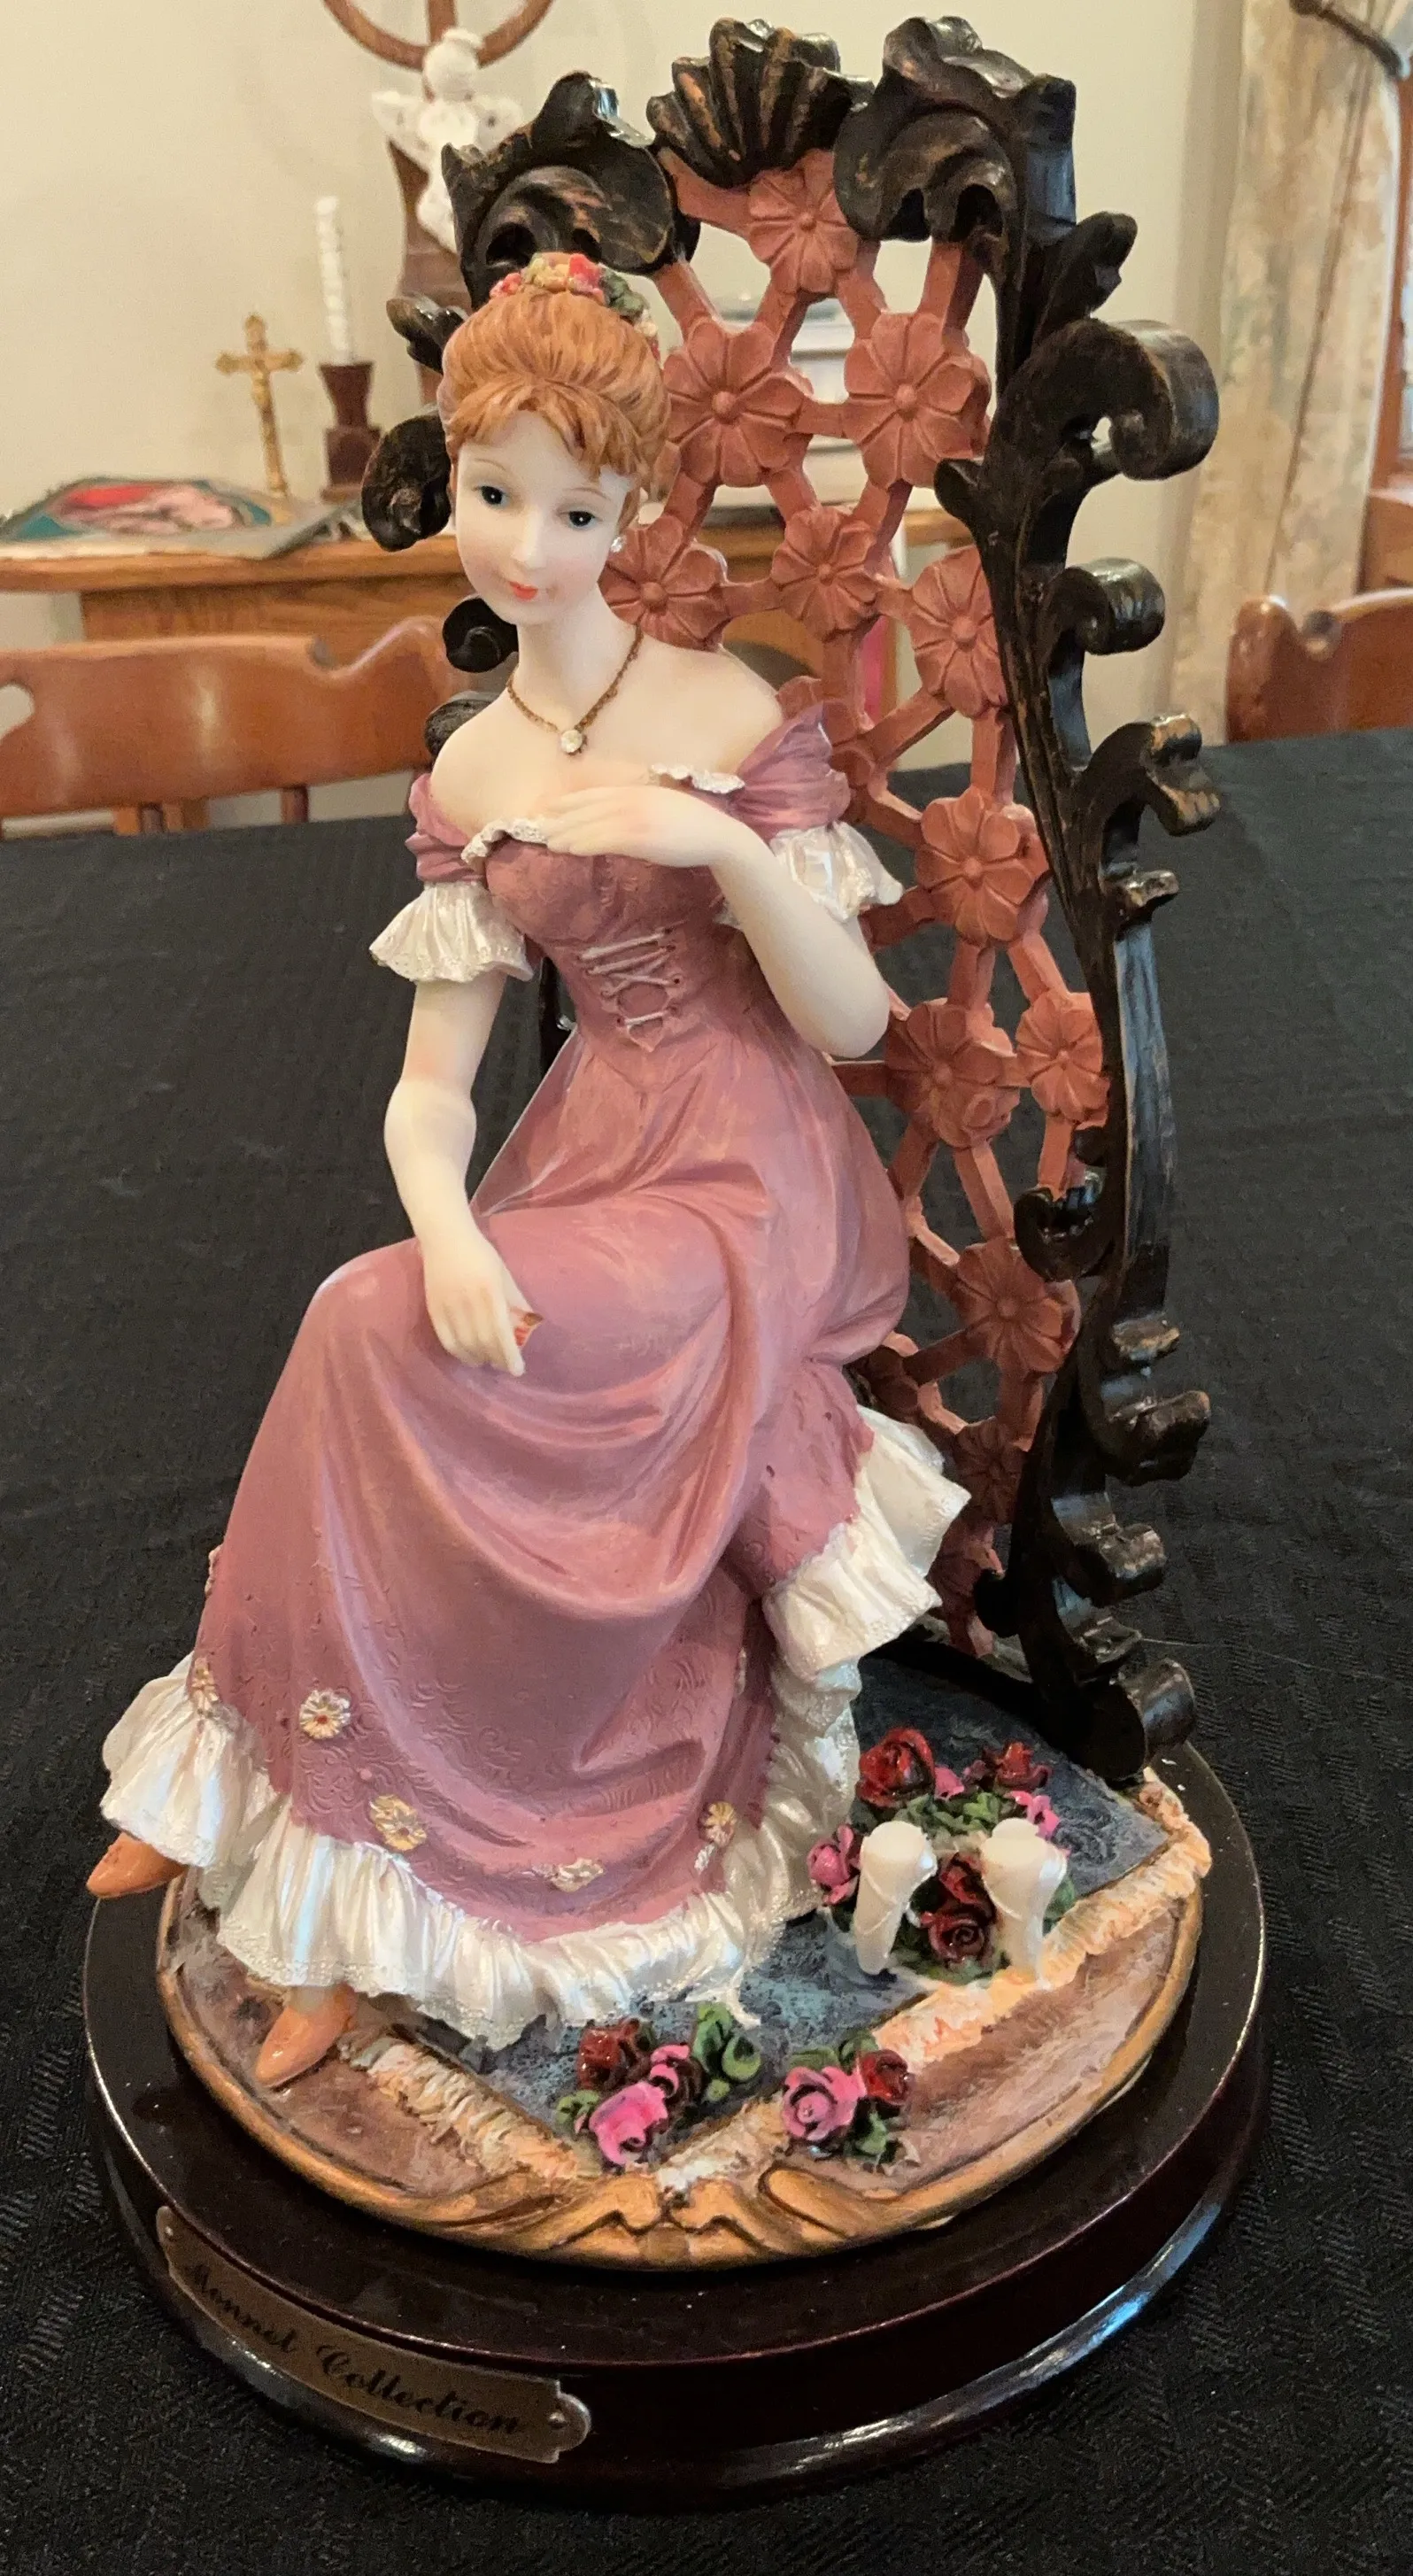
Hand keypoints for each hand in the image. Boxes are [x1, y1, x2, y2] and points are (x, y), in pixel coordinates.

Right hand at [420, 1221, 535, 1374]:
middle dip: (496, 1358)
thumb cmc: (480, 1254)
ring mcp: (448, 1305)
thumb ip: (515, 1300)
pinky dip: (458, 1352)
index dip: (510, 1354)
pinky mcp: (433, 1308)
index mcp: (489, 1290)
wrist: (445, 1237)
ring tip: (488, 1361)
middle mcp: (468, 1300)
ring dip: (478, 1357)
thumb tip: (527, 1327)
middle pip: (483, 1341)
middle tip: (504, 1366)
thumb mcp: (504, 1274)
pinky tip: (468, 1355)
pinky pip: (446, 1339)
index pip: (501, 1331)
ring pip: (464, 1344)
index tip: (517, 1370)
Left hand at [538, 782, 755, 871]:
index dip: (570, 801)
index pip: (596, 795)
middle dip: (561, 818)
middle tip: (537, 826)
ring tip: (546, 842)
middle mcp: (633, 800)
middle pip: (588, 809)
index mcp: (637, 791)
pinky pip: (604, 840)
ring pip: (591, 825)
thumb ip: (639, 808)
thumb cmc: (693, 826)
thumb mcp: (662, 807)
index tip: (550, 807)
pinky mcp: (639, 837)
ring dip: (566, 833)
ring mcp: (635, 817)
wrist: (717, 836)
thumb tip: (618, 819)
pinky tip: (569, 849)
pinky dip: (583, 843)